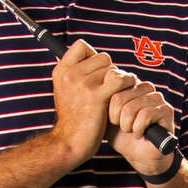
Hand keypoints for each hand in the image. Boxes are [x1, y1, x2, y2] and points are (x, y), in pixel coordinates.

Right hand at [50, 39, 135, 163]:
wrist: (70, 142)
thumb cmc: (74, 118)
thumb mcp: (66, 91)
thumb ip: (76, 73)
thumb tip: (94, 57)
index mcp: (61, 71)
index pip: (81, 45)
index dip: (93, 56)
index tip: (96, 72)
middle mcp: (70, 75)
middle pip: (102, 57)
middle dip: (109, 71)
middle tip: (109, 88)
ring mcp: (82, 84)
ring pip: (113, 69)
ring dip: (119, 80)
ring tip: (116, 94)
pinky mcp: (96, 96)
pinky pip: (120, 81)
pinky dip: (127, 86)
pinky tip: (125, 95)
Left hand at [109, 79, 176, 175]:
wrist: (138, 155)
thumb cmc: (122, 136)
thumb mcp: (105, 116)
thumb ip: (102, 99)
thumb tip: (99, 85)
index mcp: (130, 84)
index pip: (112, 79)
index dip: (107, 105)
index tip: (112, 118)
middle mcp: (144, 87)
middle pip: (117, 97)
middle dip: (116, 119)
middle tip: (123, 127)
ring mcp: (156, 97)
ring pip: (130, 108)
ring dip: (127, 126)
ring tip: (131, 131)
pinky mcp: (166, 110)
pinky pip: (145, 116)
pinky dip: (138, 129)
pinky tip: (140, 134)